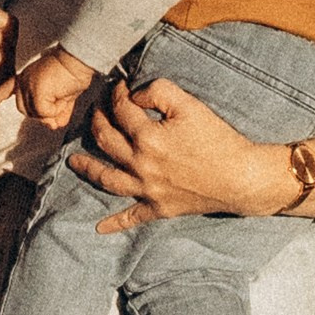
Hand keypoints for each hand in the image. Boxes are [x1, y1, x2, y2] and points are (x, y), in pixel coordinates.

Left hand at [16, 44, 94, 134]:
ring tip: (62, 95)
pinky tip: (63, 96)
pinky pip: (45, 114)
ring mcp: (27, 86)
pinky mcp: (36, 92)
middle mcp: (23, 81)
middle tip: (60, 103)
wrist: (77, 61)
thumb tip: (53, 126)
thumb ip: (56, 111)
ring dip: (52, 112)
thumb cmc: (73, 74)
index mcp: (26, 77)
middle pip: (25, 110)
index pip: (8, 88)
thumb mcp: (63, 96)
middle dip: (43, 113)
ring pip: (34, 114)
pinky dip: (57, 110)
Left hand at [65, 74, 307, 234]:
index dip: (115, 94)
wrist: (241, 177)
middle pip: (106, 140)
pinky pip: (132, 217)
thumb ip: (158, 92)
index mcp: (147, 138)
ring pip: (107, 179)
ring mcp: (147, 190)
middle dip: (97, 121)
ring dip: (88, 168)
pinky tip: (99, 227)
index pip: (120, 110)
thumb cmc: (218, 139)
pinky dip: (114, 223)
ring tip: (73, 161)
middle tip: (95, 111)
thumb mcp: (190, 105)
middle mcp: (140, 165)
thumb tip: (134, 96)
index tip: (117, 86)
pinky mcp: (159, 208)